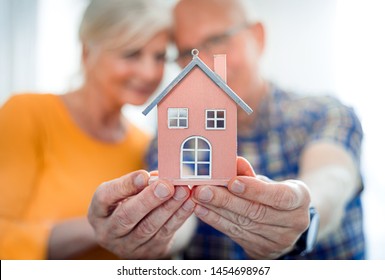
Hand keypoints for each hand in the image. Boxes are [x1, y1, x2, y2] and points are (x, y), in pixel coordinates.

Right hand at [88, 170, 194, 258]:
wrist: (130, 233)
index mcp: (98, 211)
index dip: (126, 185)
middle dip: (149, 199)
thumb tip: (160, 175)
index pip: (106, 197)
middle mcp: (108, 231)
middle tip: (167, 186)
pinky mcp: (148, 252)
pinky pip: (165, 233)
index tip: (144, 175)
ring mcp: (127, 245)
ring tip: (182, 191)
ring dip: (169, 208)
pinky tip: (189, 203)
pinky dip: (179, 217)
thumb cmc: (127, 202)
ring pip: (149, 227)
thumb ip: (139, 182)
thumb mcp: (125, 192)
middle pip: (127, 216)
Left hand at [191, 157, 310, 258]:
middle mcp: (294, 223)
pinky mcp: (262, 251)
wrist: (288, 222)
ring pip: (242, 224)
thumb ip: (250, 173)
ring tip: (197, 197)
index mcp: (300, 200)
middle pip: (256, 212)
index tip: (233, 182)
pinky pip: (235, 234)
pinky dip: (216, 221)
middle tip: (203, 189)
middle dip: (226, 200)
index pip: (279, 196)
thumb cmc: (275, 193)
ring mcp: (279, 241)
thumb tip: (234, 161)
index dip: (255, 190)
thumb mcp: (270, 181)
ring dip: (216, 210)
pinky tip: (201, 210)